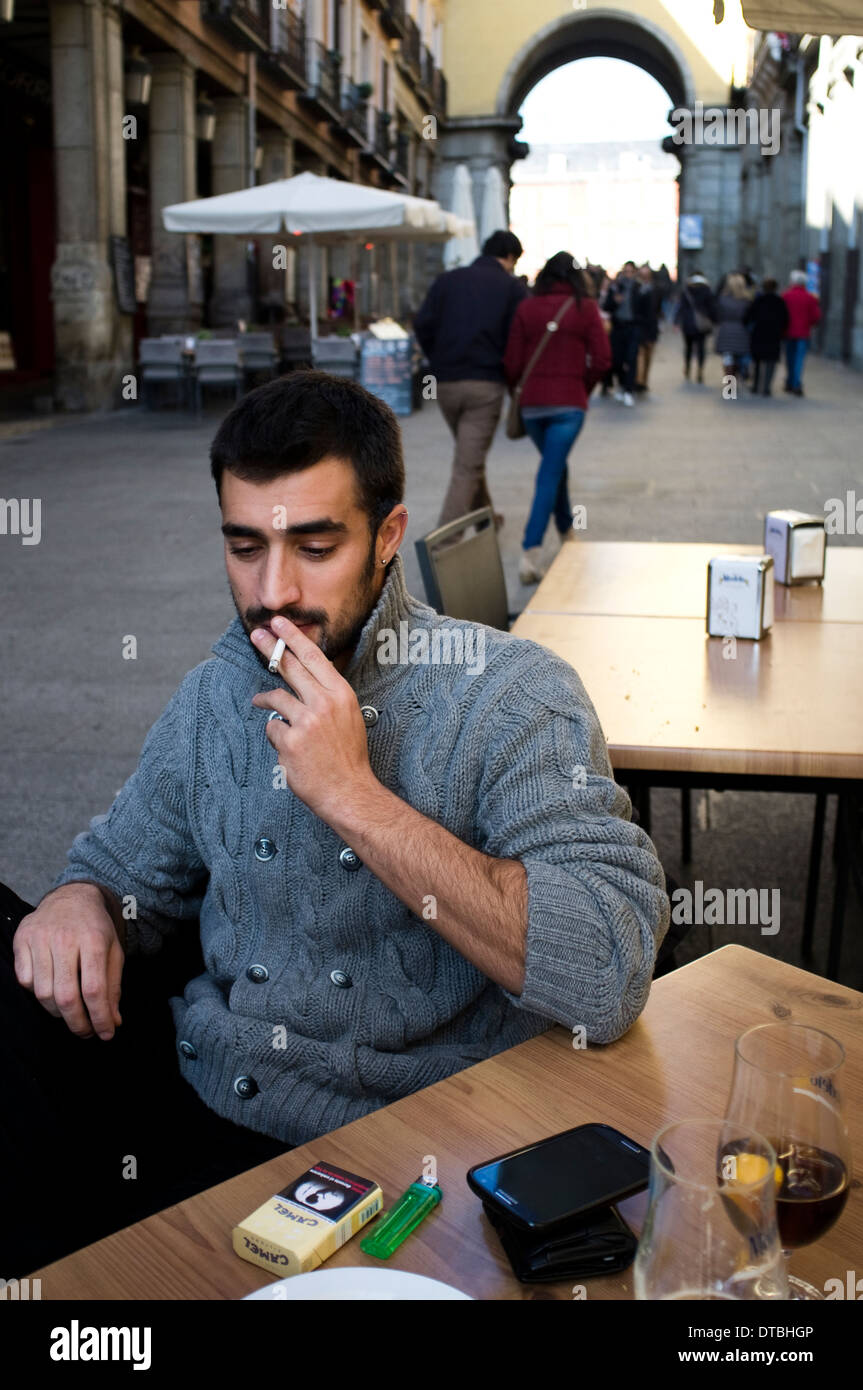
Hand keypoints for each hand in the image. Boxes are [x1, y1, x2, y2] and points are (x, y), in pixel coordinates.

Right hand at [13, 883, 124, 1038]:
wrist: (72, 897)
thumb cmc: (95, 929)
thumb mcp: (114, 952)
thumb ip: (113, 987)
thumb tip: (112, 1022)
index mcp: (93, 939)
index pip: (94, 989)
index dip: (99, 1017)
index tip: (106, 1034)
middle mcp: (64, 938)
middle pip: (65, 995)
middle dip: (77, 1023)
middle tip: (86, 1032)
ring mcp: (39, 938)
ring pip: (42, 992)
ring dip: (58, 1013)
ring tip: (71, 1014)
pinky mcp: (21, 940)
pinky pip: (24, 980)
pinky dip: (37, 994)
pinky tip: (51, 992)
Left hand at [250, 616, 376, 820]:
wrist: (349, 792)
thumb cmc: (347, 756)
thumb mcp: (347, 716)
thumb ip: (326, 695)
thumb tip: (302, 678)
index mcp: (341, 694)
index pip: (314, 657)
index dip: (293, 638)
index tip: (278, 623)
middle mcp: (324, 703)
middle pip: (290, 667)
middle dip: (270, 648)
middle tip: (256, 635)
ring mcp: (307, 722)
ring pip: (276, 699)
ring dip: (267, 702)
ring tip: (263, 704)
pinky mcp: (291, 741)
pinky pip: (272, 728)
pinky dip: (276, 737)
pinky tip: (289, 749)